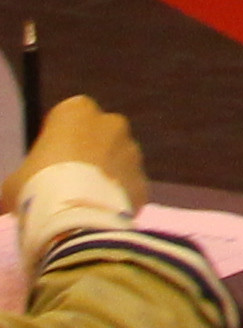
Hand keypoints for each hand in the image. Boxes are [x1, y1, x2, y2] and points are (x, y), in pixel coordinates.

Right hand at [10, 93, 141, 211]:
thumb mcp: (13, 183)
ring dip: (104, 176)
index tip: (47, 162)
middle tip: (65, 183)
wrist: (76, 215)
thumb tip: (8, 201)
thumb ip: (19, 181)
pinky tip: (98, 214)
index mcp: (76, 112)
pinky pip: (127, 186)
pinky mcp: (144, 179)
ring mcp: (133, 150)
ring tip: (82, 203)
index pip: (67, 117)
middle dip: (86, 155)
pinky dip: (116, 197)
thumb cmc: (37, 186)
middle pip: (98, 136)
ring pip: (117, 160)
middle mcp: (111, 123)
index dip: (57, 139)